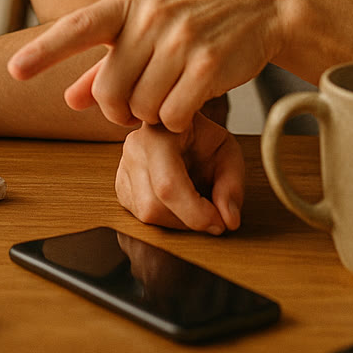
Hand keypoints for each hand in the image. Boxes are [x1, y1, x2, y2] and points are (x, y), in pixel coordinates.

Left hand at [8, 0, 293, 130]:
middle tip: (134, 107)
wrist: (262, 8)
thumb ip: (105, 63)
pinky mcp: (209, 64)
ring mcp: (181, 38)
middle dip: (118, 110)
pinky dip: (176, 120)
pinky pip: (173, 115)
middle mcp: (151, 16)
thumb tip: (68, 97)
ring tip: (169, 95)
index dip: (44, 51)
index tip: (14, 71)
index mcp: (129, 1)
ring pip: (141, 106)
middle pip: (109, 90)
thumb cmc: (196, 17)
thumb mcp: (147, 26)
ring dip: (151, 114)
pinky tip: (187, 103)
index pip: (78, 27)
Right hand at [116, 116, 243, 234]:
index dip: (195, 213)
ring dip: (178, 222)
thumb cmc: (204, 138)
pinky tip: (179, 205)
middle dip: (189, 221)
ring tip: (196, 207)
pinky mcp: (121, 187)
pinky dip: (166, 220)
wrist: (183, 129)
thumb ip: (231, 185)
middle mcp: (134, 149)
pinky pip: (140, 217)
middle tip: (214, 217)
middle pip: (154, 206)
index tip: (219, 223)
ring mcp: (123, 168)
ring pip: (146, 215)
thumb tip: (228, 220)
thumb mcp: (228, 153)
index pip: (169, 184)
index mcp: (160, 134)